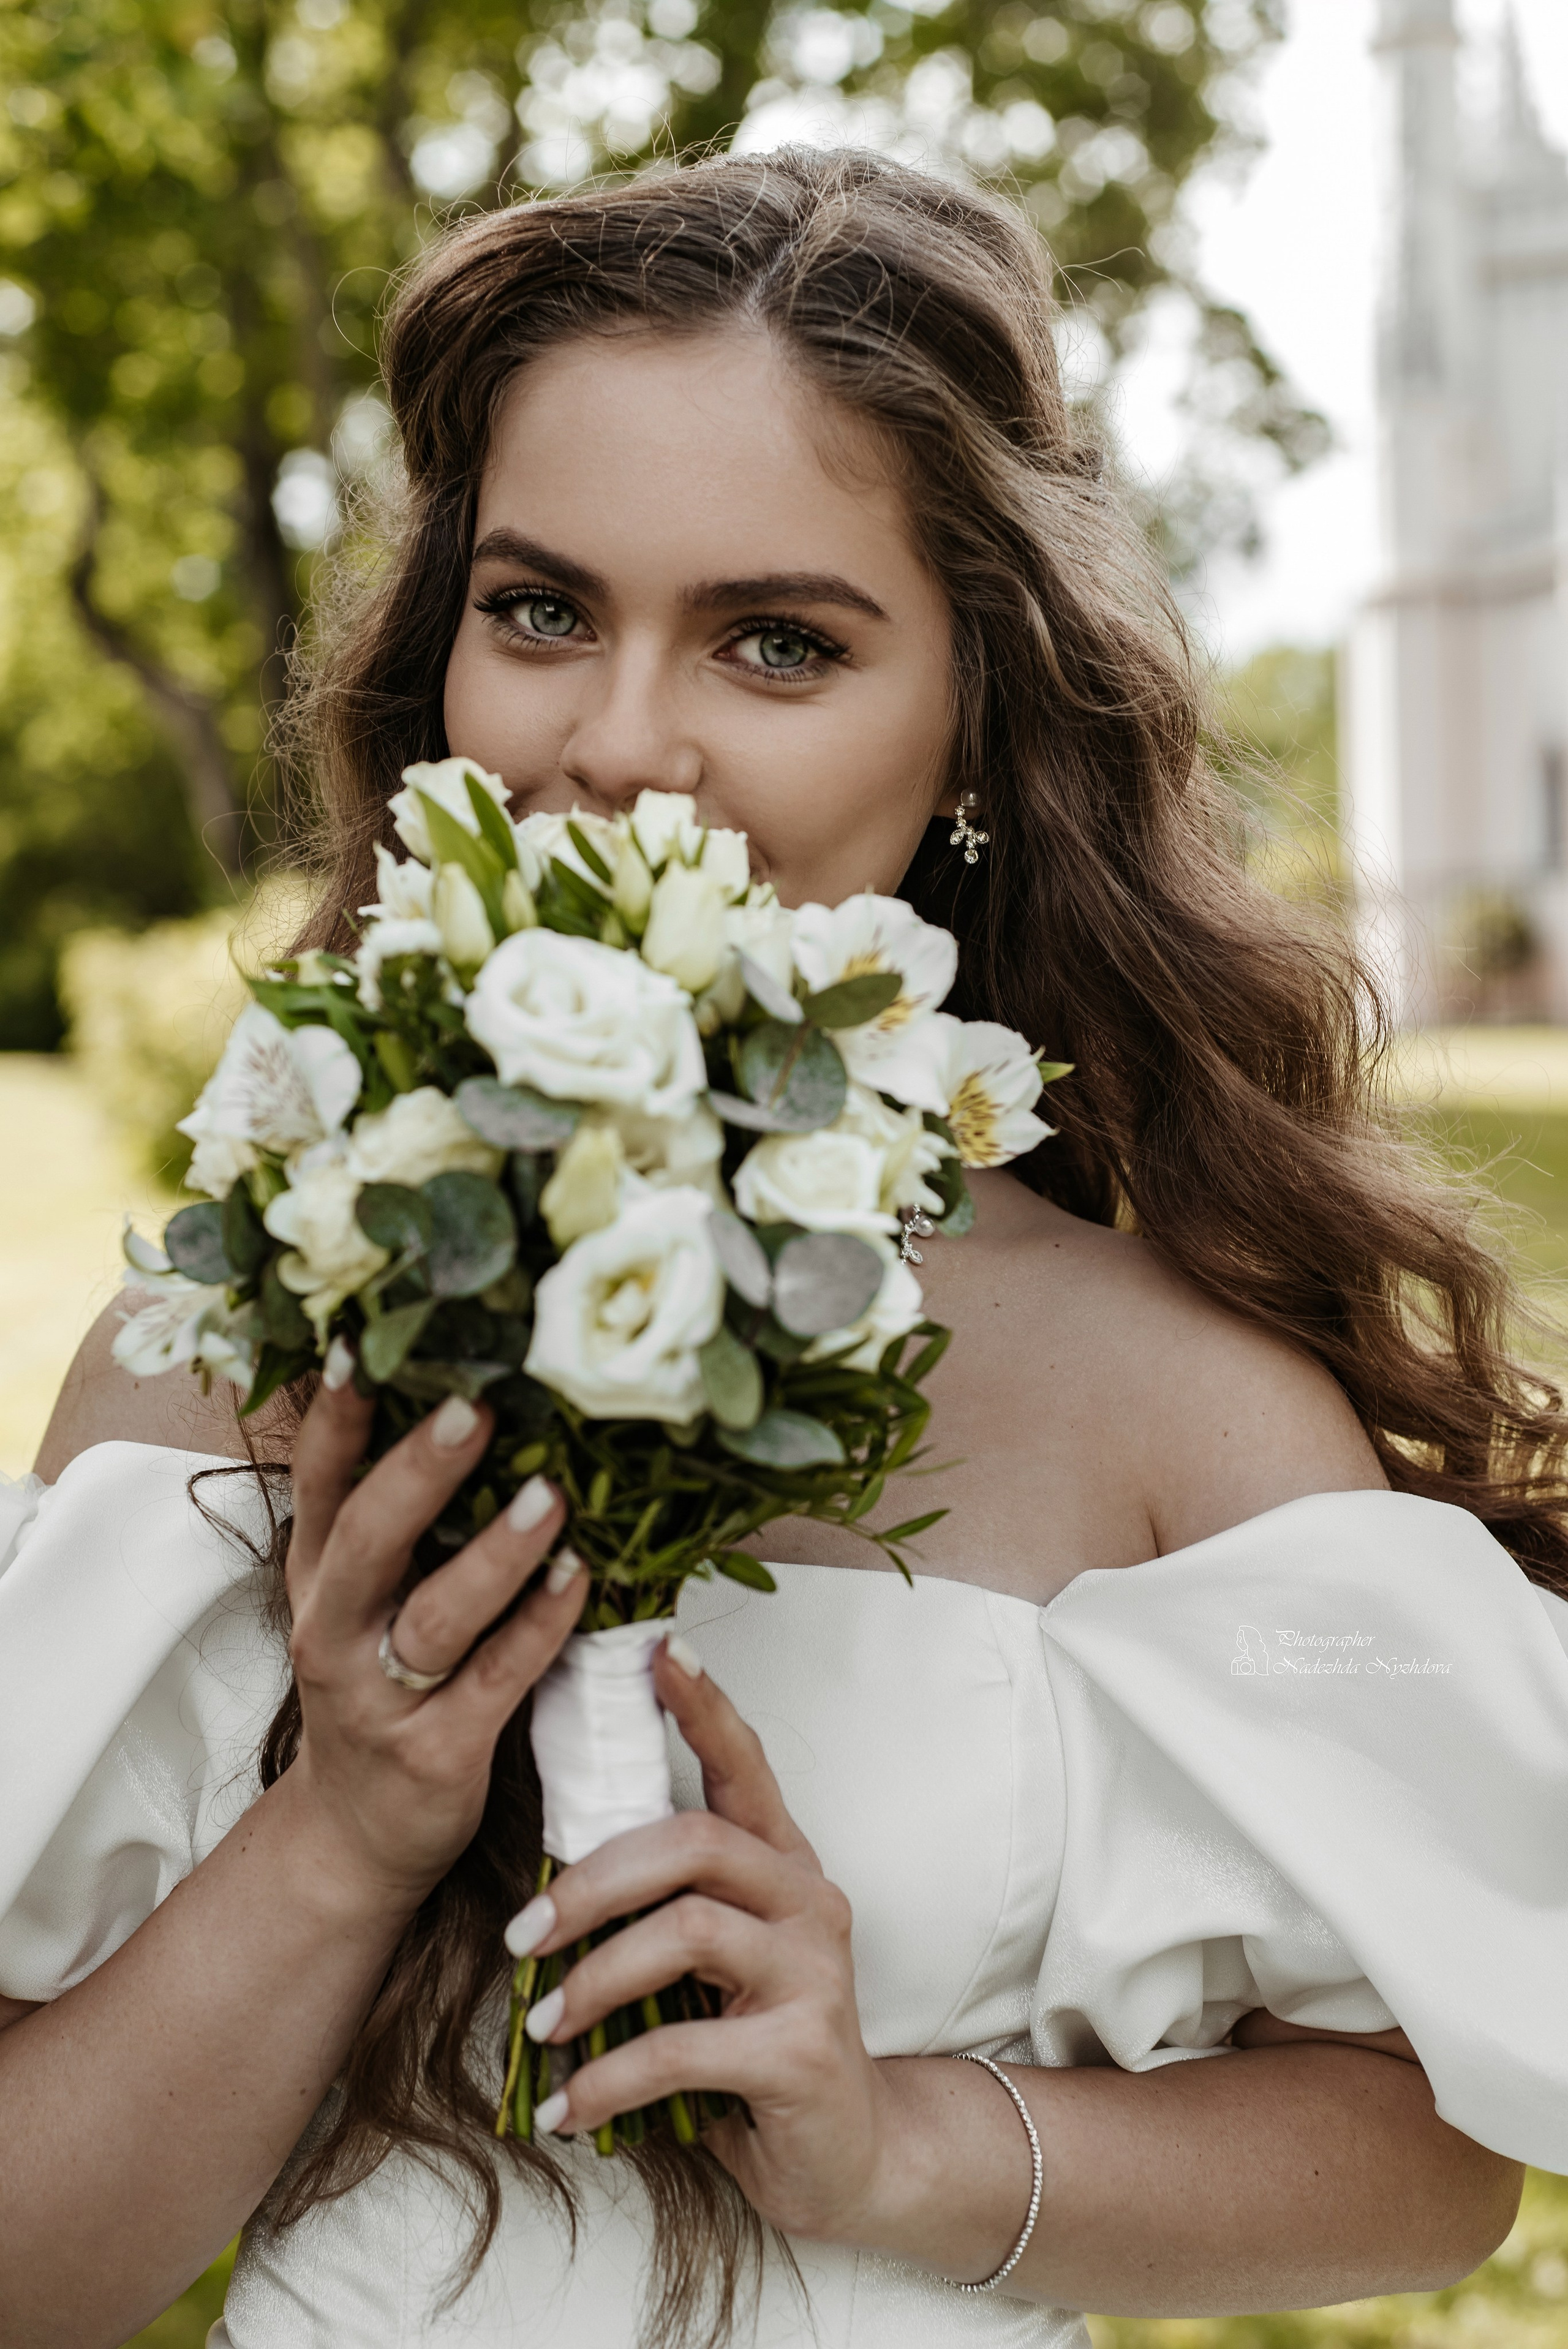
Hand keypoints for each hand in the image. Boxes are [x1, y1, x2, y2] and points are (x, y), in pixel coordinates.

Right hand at [283, 1365, 585, 1910]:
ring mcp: (380, 1698)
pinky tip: (579, 1579)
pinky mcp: (434, 1754)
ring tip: (548, 1495)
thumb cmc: (380, 1690)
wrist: (355, 1836)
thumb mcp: (362, 1602)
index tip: (362, 1347)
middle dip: (420, 1471)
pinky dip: (537, 1628)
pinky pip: (492, 1682)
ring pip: (434, 1618)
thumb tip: (480, 1401)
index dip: (337, 1419)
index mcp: (318, 1579)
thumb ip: (402, 1522)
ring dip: (495, 1554)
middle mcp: (334, 1631)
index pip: (319, 1485)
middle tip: (473, 1408)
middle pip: (368, 1539)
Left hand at [505, 1643, 897, 2242]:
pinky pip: (684, 2047)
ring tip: (543, 2023)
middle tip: (522, 1933)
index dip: (703, 1706)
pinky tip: (568, 2107)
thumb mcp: (711, 1968)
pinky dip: (609, 2078)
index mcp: (781, 1865)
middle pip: (696, 1842)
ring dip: (595, 1978)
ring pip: (688, 1932)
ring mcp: (815, 1973)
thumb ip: (662, 1914)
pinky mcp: (804, 2052)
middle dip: (593, 1880)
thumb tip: (546, 1888)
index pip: (742, 1766)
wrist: (850, 2159)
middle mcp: (808, 1901)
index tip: (656, 1649)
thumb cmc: (756, 2047)